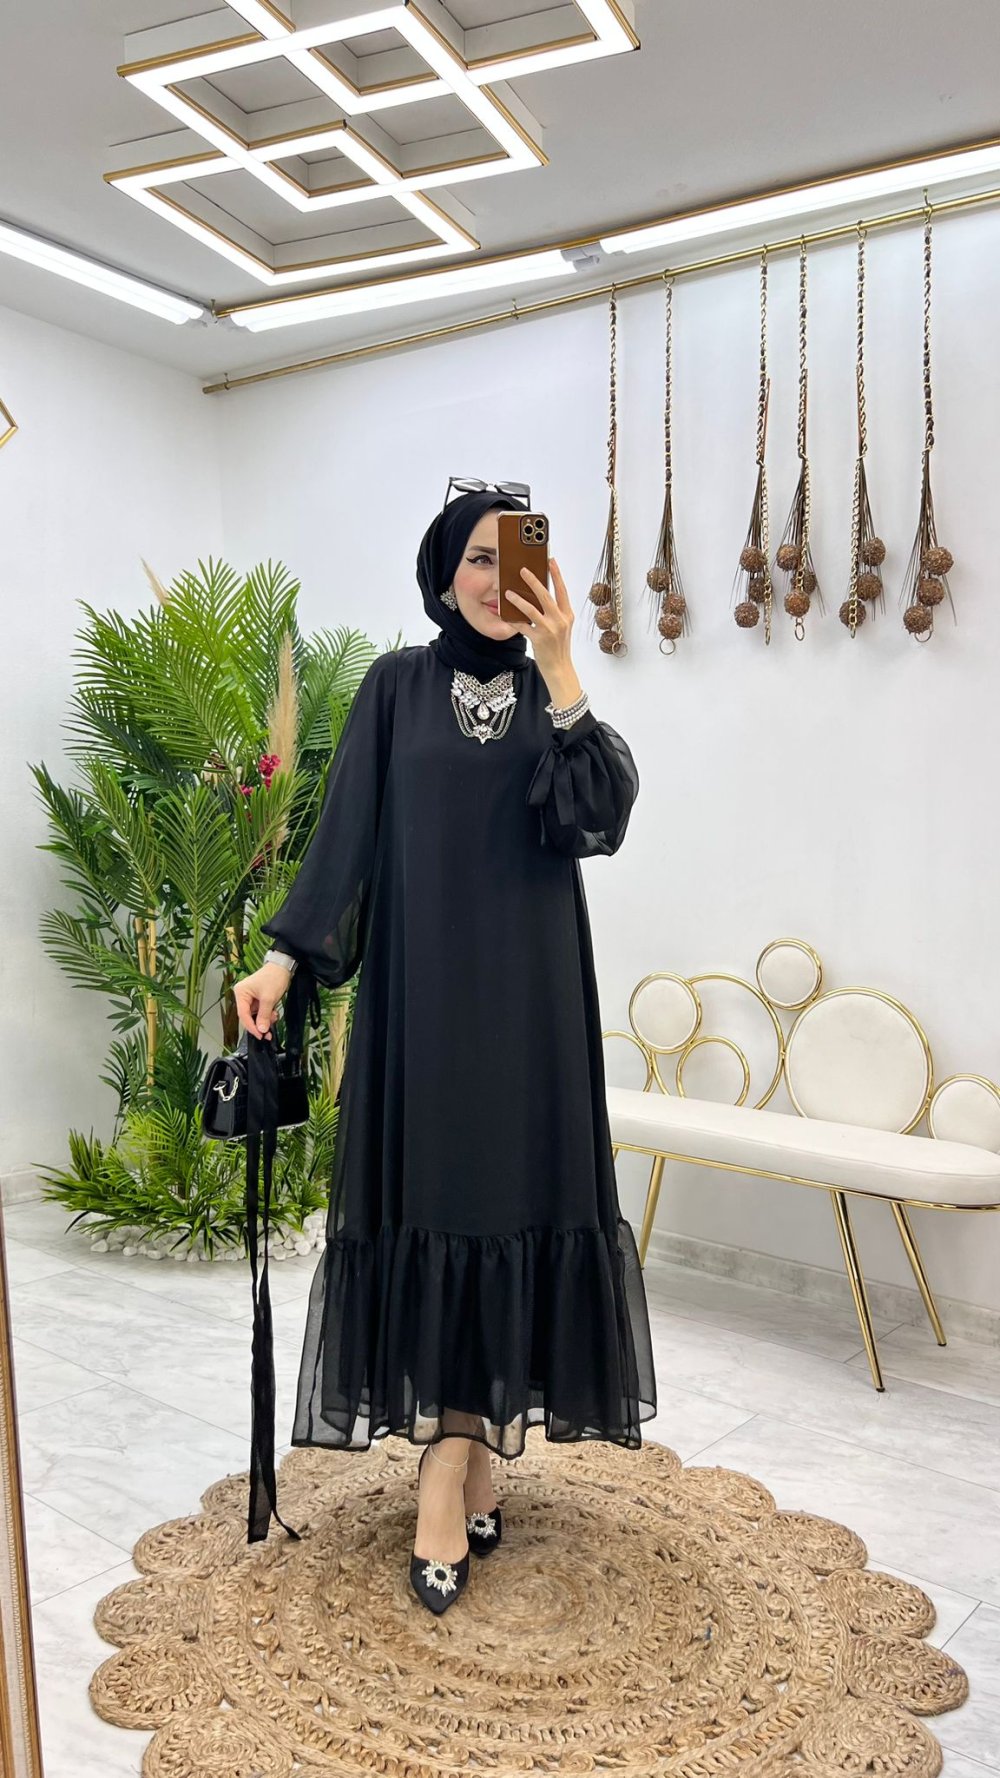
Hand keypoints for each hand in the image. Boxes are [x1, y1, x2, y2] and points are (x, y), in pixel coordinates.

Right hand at [233, 962, 291, 1040]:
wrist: (283, 967)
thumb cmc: (274, 977)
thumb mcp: (269, 998)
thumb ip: (264, 1015)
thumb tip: (261, 1030)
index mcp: (241, 993)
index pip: (243, 1014)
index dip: (251, 1027)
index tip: (259, 1035)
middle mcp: (243, 995)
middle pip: (248, 1016)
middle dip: (259, 1024)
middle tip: (267, 1032)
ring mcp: (250, 997)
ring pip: (255, 1015)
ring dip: (264, 1019)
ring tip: (274, 1017)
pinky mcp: (257, 999)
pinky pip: (260, 1011)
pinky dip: (267, 1015)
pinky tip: (274, 1013)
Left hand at [503, 556, 581, 701]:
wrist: (560, 669)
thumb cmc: (558, 647)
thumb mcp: (562, 627)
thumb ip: (554, 613)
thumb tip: (539, 596)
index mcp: (567, 614)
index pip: (562, 590)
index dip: (557, 575)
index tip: (551, 561)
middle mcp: (560, 620)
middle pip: (545, 595)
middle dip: (533, 581)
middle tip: (523, 570)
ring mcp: (550, 630)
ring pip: (531, 610)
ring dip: (518, 600)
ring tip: (508, 593)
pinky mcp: (539, 639)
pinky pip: (522, 626)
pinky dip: (513, 620)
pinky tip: (504, 615)